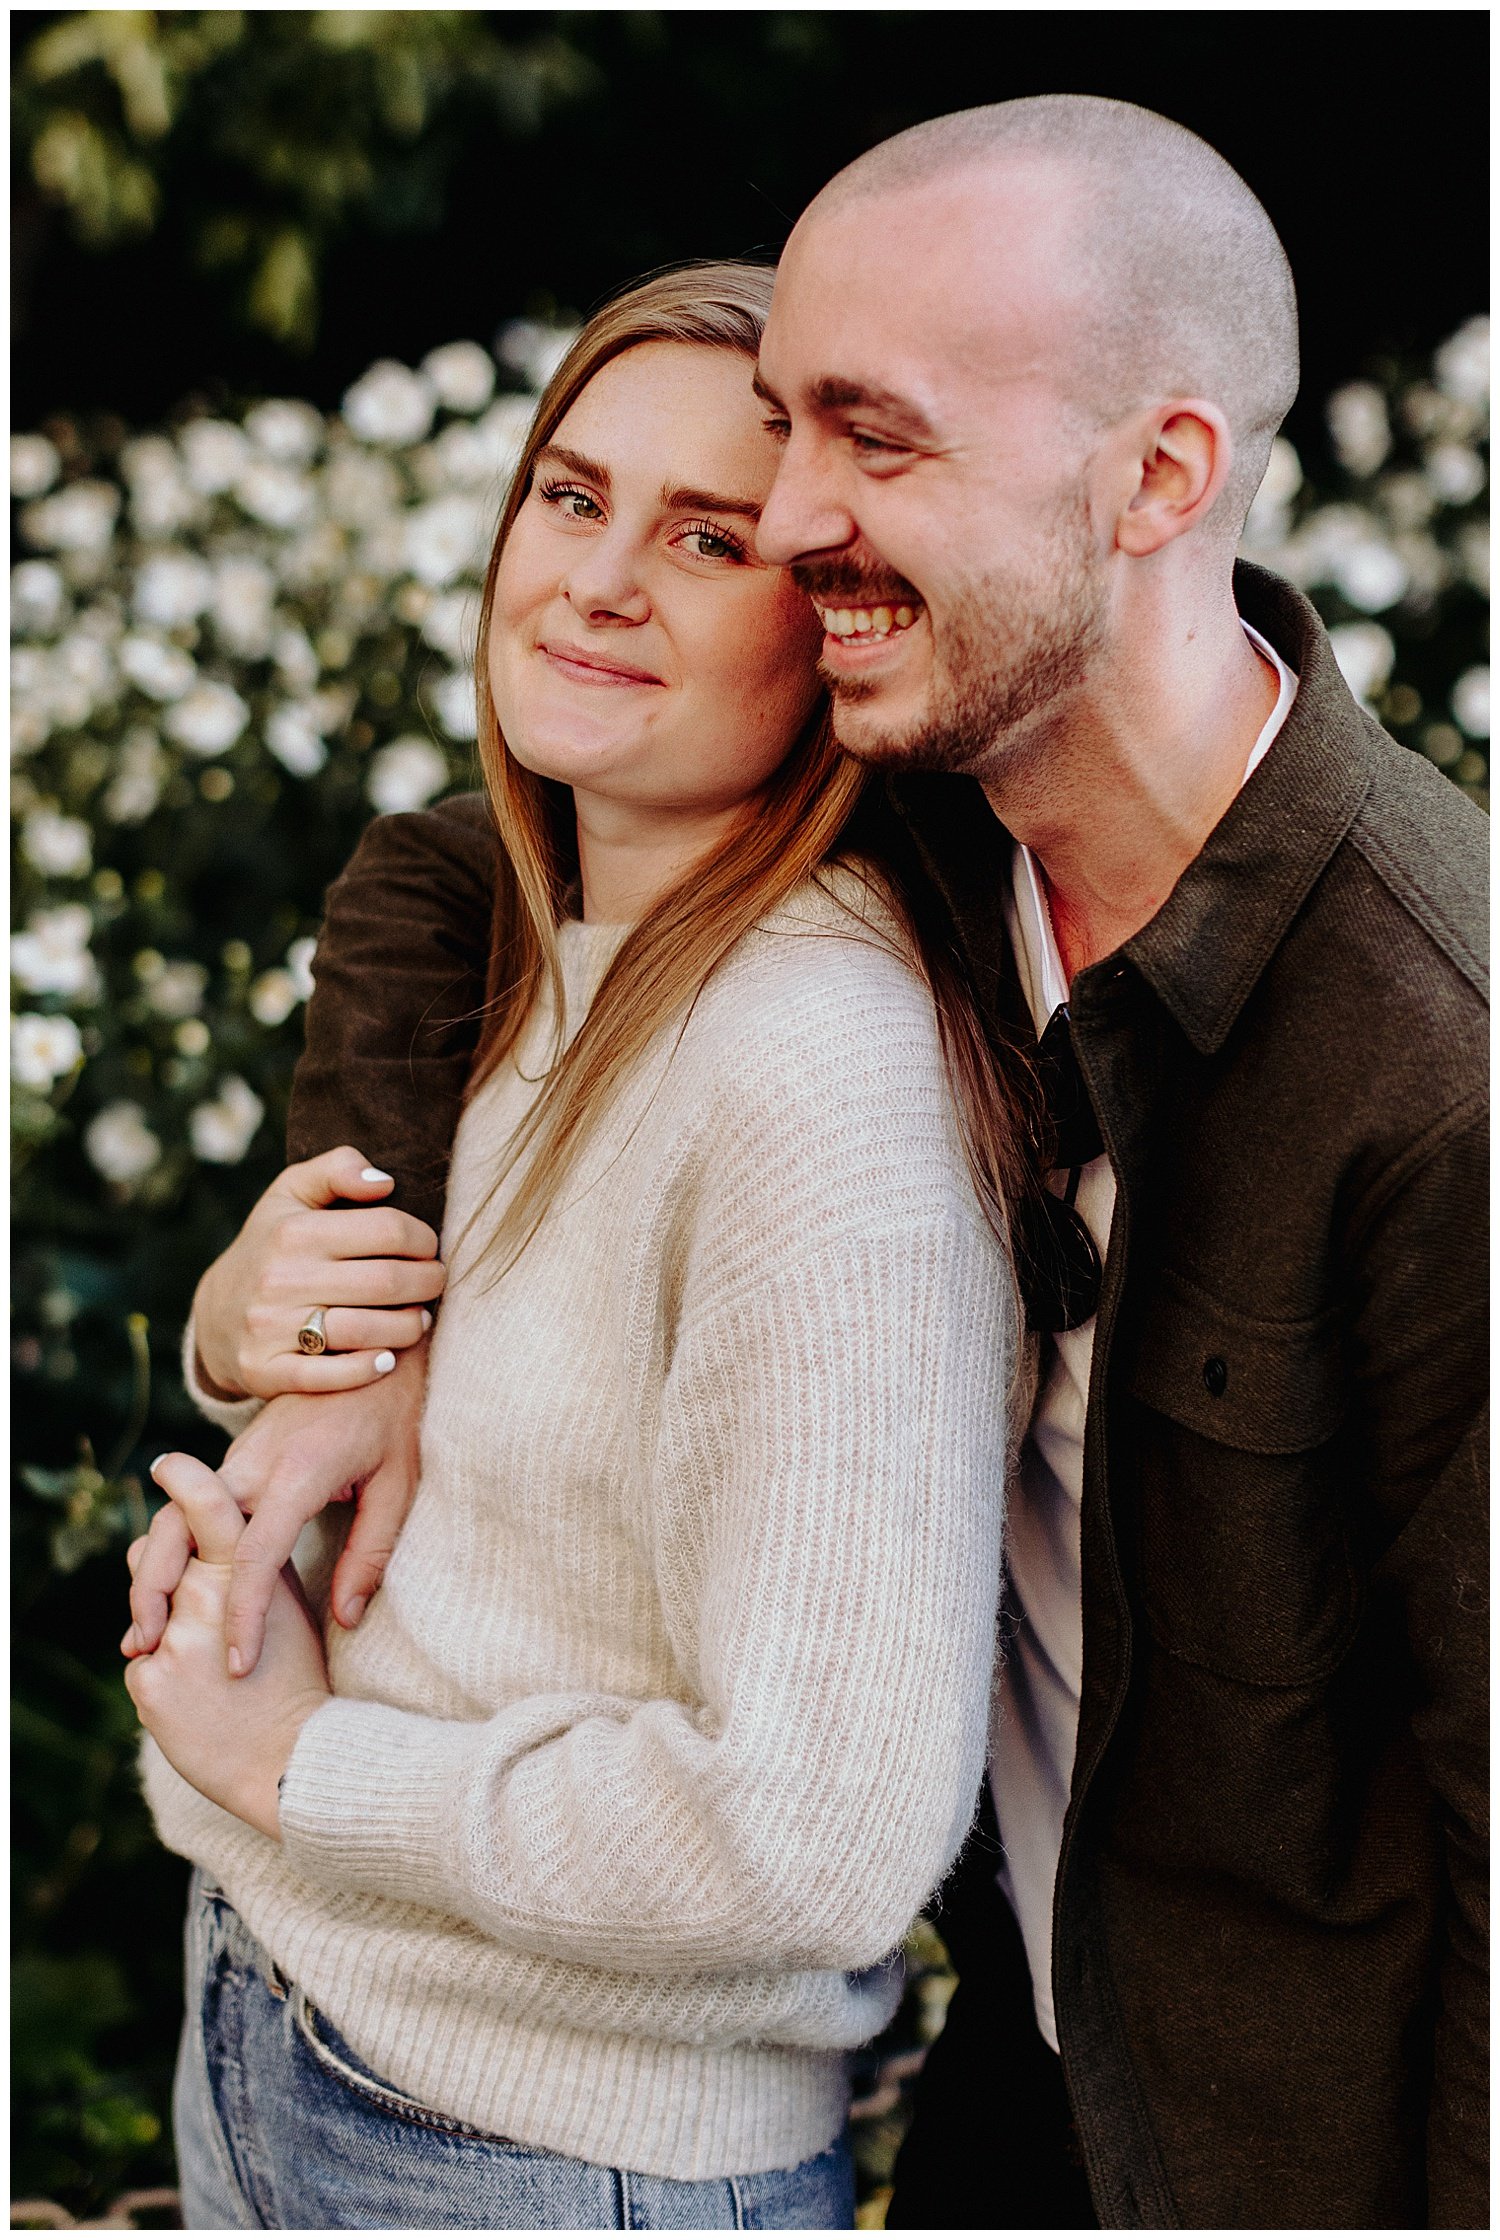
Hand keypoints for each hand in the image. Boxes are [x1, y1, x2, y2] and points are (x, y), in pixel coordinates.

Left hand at [124, 1453, 330, 1839]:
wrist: (295, 1760)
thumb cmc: (302, 1679)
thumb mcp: (292, 1608)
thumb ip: (260, 1566)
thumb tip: (231, 1533)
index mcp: (243, 1569)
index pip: (208, 1507)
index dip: (184, 1480)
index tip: (166, 1465)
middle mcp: (201, 1595)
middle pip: (155, 1554)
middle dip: (161, 1563)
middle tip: (185, 1586)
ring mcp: (171, 1639)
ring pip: (146, 1612)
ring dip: (163, 1625)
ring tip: (205, 1663)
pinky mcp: (148, 1681)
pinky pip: (141, 1663)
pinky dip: (161, 1675)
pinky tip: (194, 1698)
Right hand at [125, 1338, 427, 1674]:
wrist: (371, 1343)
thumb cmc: (393, 1414)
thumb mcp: (400, 1482)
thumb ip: (371, 1552)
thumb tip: (344, 1618)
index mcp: (298, 1470)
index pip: (257, 1555)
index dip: (244, 1615)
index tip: (237, 1663)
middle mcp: (253, 1462)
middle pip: (181, 1530)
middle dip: (154, 1590)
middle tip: (144, 1649)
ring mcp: (236, 1458)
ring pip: (171, 1517)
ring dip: (149, 1570)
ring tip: (142, 1631)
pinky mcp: (234, 1459)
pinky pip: (187, 1510)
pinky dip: (167, 1551)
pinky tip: (165, 1592)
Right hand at [191, 1145, 445, 1400]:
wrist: (216, 1314)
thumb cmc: (273, 1245)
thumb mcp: (293, 1193)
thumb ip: (337, 1169)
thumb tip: (384, 1181)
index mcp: (293, 1231)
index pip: (388, 1230)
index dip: (423, 1240)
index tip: (429, 1248)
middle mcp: (279, 1279)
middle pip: (386, 1282)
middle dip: (427, 1283)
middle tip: (436, 1283)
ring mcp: (269, 1328)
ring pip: (365, 1331)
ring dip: (408, 1328)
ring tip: (420, 1319)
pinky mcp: (266, 1371)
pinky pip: (331, 1377)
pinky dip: (368, 1370)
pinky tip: (388, 1359)